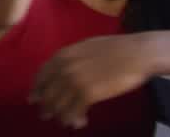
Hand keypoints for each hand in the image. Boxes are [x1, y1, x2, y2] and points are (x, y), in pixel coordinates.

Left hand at [30, 34, 152, 128]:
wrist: (136, 54)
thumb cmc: (116, 48)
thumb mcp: (86, 47)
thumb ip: (71, 59)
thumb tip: (61, 70)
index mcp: (63, 55)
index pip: (42, 75)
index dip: (37, 89)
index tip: (33, 99)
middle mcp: (64, 68)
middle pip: (47, 93)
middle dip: (46, 107)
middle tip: (46, 116)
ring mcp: (75, 81)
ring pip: (58, 106)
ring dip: (61, 116)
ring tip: (67, 122)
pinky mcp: (88, 94)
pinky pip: (73, 112)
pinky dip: (75, 120)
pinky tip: (81, 122)